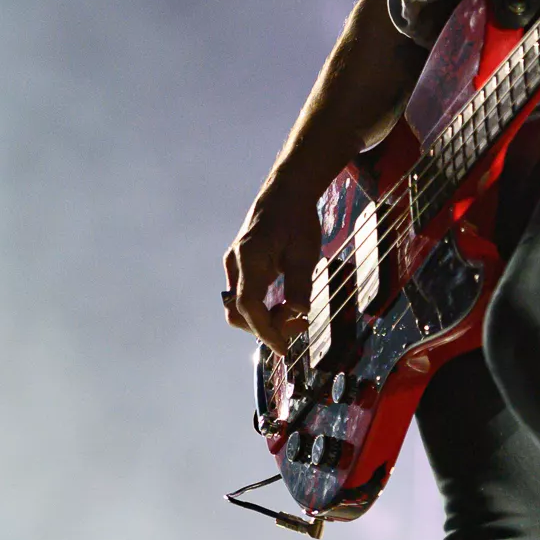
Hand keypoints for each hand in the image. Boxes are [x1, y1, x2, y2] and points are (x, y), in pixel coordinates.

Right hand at [223, 176, 321, 355]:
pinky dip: (261, 307)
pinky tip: (284, 305)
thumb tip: (298, 312)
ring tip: (294, 317)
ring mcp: (234, 263)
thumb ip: (299, 282)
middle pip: (238, 312)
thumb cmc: (297, 217)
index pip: (248, 307)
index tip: (284, 348)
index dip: (264, 331)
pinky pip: (244, 294)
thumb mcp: (305, 250)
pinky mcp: (240, 263)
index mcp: (249, 258)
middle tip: (298, 327)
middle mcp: (235, 263)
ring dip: (264, 319)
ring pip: (239, 305)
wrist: (286, 191)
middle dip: (266, 327)